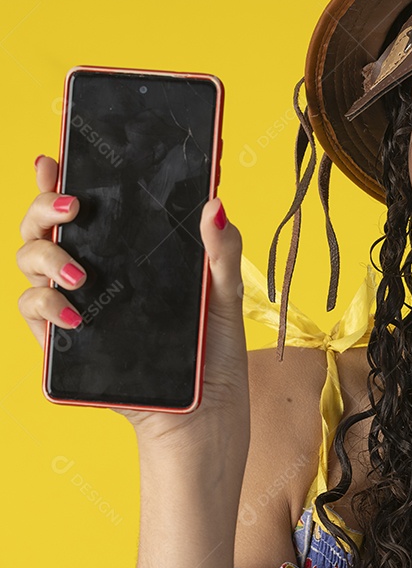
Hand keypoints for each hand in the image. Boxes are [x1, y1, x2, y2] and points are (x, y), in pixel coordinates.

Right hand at [17, 155, 249, 448]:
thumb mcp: (225, 294)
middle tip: (72, 205)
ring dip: (43, 255)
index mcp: (131, 251)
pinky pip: (33, 312)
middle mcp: (97, 270)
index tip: (54, 153)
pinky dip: (44, 305)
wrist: (203, 414)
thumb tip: (215, 202)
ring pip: (29, 261)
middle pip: (47, 225)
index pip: (90, 205)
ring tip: (79, 271)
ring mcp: (76, 303)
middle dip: (44, 204)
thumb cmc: (213, 351)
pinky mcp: (66, 341)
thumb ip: (220, 250)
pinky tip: (72, 313)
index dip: (63, 177)